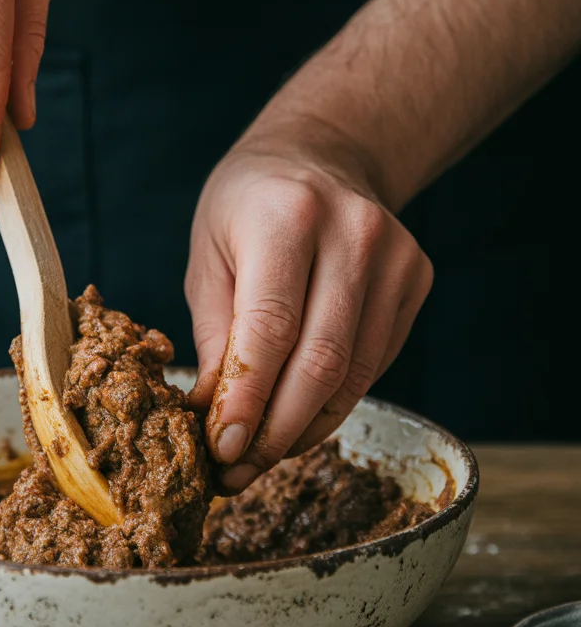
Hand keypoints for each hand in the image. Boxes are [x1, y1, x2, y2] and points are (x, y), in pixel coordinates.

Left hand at [186, 123, 432, 492]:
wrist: (322, 156)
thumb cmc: (248, 208)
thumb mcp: (209, 255)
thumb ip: (215, 333)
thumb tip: (218, 417)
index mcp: (286, 216)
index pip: (270, 329)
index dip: (247, 399)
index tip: (221, 450)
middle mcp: (353, 233)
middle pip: (320, 362)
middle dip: (276, 431)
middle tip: (238, 470)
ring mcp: (396, 257)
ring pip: (353, 374)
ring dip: (305, 429)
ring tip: (262, 455)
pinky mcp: (417, 280)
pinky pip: (375, 364)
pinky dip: (333, 403)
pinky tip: (299, 419)